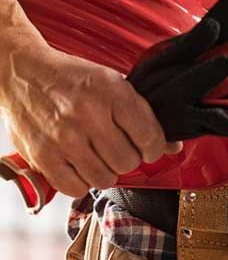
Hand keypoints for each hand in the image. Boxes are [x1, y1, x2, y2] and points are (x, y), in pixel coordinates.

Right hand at [1, 44, 181, 197]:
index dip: (154, 148)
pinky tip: (79, 165)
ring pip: (105, 179)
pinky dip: (81, 182)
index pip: (150, 138)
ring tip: (97, 156)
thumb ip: (144, 116)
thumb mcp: (113, 84)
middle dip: (128, 159)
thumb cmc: (72, 80)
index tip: (148, 148)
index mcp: (111, 92)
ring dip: (105, 172)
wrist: (22, 71)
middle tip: (118, 149)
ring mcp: (64, 137)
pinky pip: (76, 188)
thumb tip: (173, 147)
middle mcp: (87, 114)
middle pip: (128, 162)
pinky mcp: (43, 155)